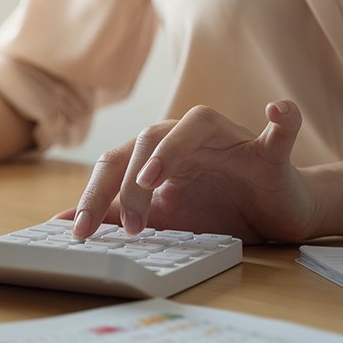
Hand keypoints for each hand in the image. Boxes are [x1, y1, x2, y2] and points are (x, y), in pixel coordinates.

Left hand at [69, 101, 318, 243]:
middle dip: (129, 185)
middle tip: (129, 227)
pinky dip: (280, 118)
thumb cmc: (215, 211)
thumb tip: (62, 221)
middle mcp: (187, 139)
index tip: (80, 232)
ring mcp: (228, 140)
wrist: (272, 215)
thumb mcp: (159, 218)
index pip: (114, 163)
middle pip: (145, 140)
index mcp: (157, 154)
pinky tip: (275, 110)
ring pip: (194, 124)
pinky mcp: (269, 152)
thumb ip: (114, 215)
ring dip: (171, 149)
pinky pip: (278, 129)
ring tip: (152, 178)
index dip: (94, 195)